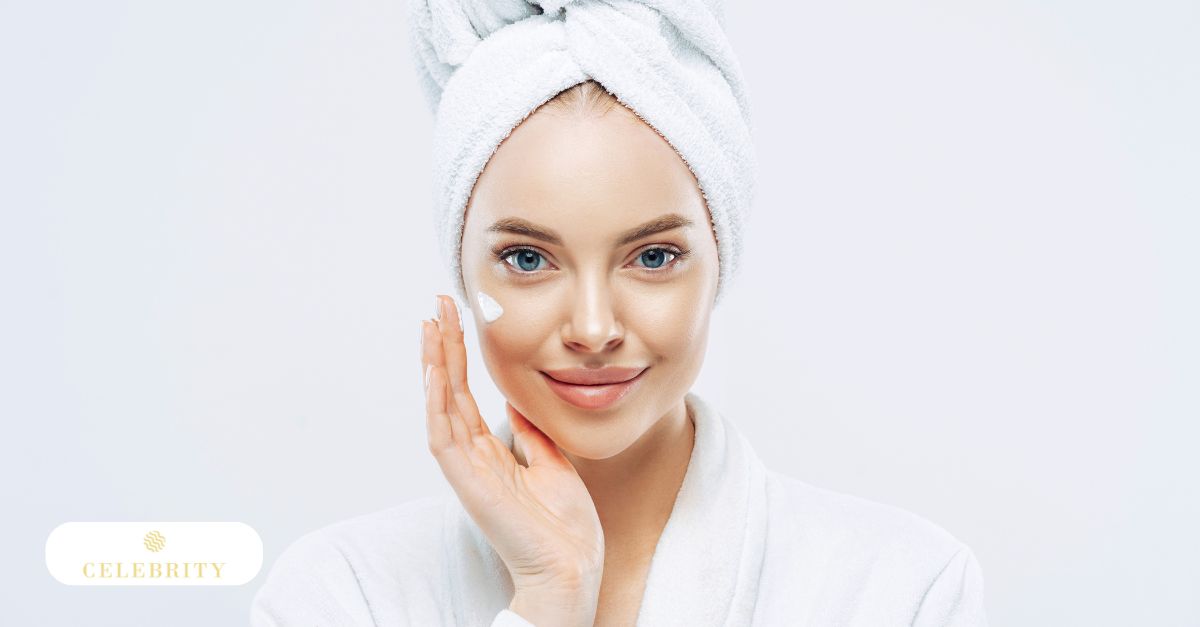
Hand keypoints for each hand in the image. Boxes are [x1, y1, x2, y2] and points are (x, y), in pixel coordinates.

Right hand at [421, 295, 604, 622]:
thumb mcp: (551, 461)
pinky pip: (443, 436)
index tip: (455, 318)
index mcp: (490, 452)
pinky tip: (436, 370)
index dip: (458, 356)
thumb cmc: (564, 524)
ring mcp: (466, 469)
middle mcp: (472, 456)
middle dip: (442, 346)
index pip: (465, 394)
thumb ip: (530, 432)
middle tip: (437, 304)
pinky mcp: (468, 483)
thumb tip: (518, 400)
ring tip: (431, 324)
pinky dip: (436, 402)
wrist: (572, 564)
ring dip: (434, 364)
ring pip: (439, 406)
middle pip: (447, 391)